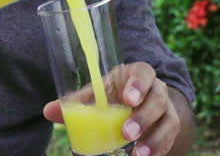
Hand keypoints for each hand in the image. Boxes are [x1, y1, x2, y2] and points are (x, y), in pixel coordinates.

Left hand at [43, 62, 181, 155]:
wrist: (140, 103)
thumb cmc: (115, 94)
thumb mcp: (99, 94)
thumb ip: (78, 101)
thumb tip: (49, 111)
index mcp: (137, 74)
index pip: (144, 72)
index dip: (138, 84)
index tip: (127, 99)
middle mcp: (156, 89)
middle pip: (158, 99)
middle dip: (143, 117)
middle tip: (126, 133)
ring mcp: (166, 109)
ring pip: (169, 121)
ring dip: (155, 139)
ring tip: (137, 154)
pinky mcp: (170, 128)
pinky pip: (171, 139)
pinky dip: (160, 149)